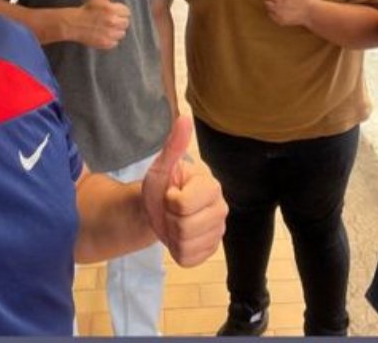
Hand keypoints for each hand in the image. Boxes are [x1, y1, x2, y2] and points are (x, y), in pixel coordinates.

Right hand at [71, 0, 129, 48]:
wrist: (74, 24)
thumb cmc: (87, 9)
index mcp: (112, 10)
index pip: (127, 12)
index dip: (120, 11)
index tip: (112, 12)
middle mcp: (112, 22)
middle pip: (126, 23)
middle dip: (119, 21)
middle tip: (109, 20)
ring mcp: (110, 34)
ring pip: (122, 33)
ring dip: (116, 31)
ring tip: (107, 27)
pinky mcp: (106, 43)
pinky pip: (115, 42)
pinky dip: (111, 40)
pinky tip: (104, 34)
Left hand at [142, 116, 227, 265]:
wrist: (156, 211)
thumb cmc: (160, 186)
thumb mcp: (162, 166)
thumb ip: (174, 146)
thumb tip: (184, 118)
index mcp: (211, 186)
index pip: (182, 205)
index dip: (169, 201)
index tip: (170, 194)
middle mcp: (221, 208)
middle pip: (185, 226)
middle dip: (169, 219)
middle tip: (170, 210)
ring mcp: (218, 231)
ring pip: (186, 244)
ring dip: (172, 236)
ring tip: (174, 222)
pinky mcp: (211, 250)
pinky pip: (189, 259)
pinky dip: (177, 251)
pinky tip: (178, 238)